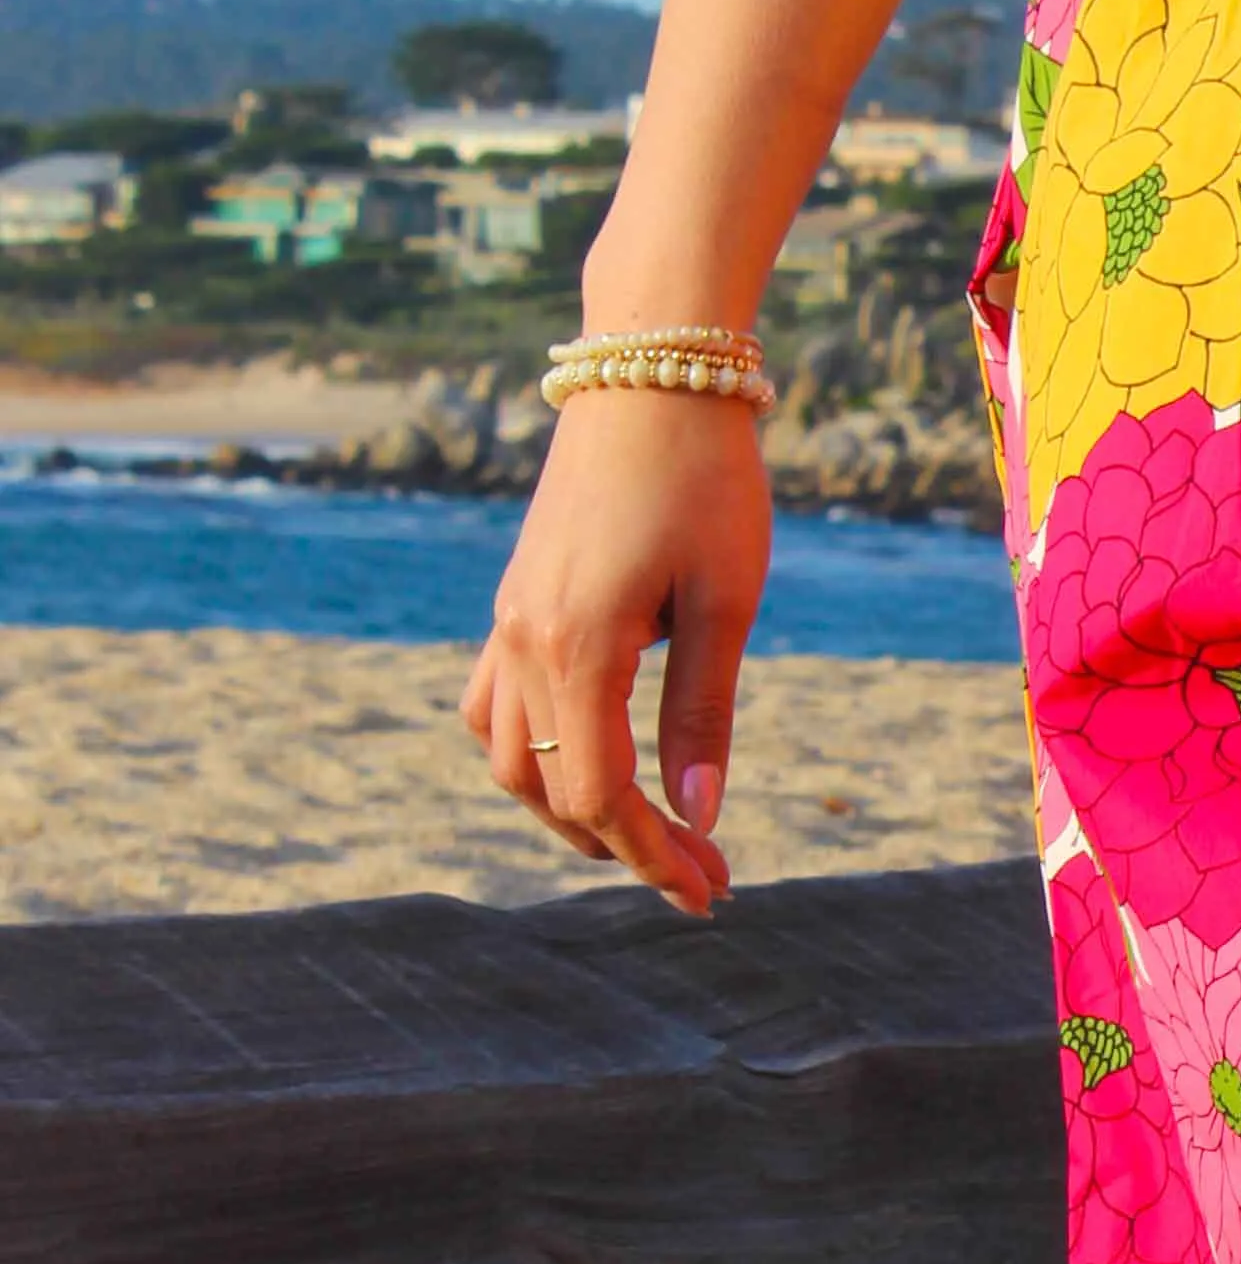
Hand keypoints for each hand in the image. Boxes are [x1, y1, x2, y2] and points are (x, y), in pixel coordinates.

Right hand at [459, 386, 772, 917]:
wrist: (652, 373)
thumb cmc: (704, 479)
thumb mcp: (724, 601)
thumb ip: (703, 713)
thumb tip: (700, 815)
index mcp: (575, 648)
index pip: (597, 796)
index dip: (653, 857)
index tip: (712, 890)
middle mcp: (522, 642)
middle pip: (547, 791)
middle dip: (622, 847)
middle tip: (701, 872)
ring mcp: (507, 620)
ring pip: (506, 758)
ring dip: (566, 810)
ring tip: (643, 834)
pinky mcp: (514, 600)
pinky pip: (493, 704)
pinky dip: (529, 753)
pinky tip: (586, 762)